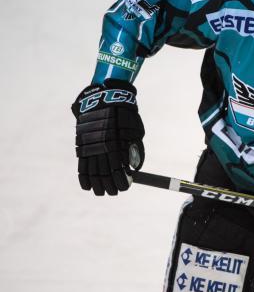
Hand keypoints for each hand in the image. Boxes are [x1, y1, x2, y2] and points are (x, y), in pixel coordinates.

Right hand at [71, 79, 144, 195]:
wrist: (105, 98)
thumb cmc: (125, 116)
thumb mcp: (135, 131)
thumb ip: (135, 150)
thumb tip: (135, 169)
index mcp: (118, 143)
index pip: (119, 169)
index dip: (122, 181)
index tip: (126, 186)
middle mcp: (102, 146)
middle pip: (105, 173)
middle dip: (111, 186)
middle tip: (115, 192)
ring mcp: (90, 146)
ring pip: (93, 172)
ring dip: (98, 185)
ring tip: (103, 192)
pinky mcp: (81, 145)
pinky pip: (81, 165)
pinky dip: (84, 178)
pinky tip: (88, 187)